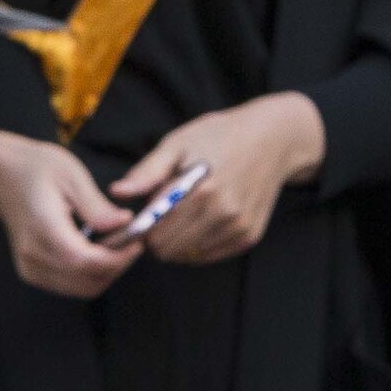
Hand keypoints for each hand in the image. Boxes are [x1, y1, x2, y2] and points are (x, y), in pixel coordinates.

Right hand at [0, 122, 138, 299]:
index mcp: (42, 227)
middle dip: (116, 266)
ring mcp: (30, 267)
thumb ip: (97, 206)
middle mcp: (32, 254)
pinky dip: (91, 275)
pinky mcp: (32, 272)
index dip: (115, 259)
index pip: (83, 260)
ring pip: (81, 288)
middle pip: (85, 280)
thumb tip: (125, 223)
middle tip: (133, 242)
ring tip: (118, 246)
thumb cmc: (38, 169)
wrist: (3, 177)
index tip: (137, 243)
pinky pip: (70, 286)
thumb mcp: (72, 174)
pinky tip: (99, 251)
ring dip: (106, 273)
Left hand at [110, 92, 326, 263]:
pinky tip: (202, 219)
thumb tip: (118, 192)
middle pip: (169, 249)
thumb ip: (148, 171)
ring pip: (188, 255)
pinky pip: (210, 255)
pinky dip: (199, 243)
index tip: (139, 219)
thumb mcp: (179, 142)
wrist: (273, 139)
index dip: (140, 230)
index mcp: (200, 189)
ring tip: (184, 213)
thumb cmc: (221, 135)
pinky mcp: (249, 236)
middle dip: (157, 237)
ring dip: (179, 241)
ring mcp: (238, 227)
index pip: (155, 233)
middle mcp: (222, 213)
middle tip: (161, 215)